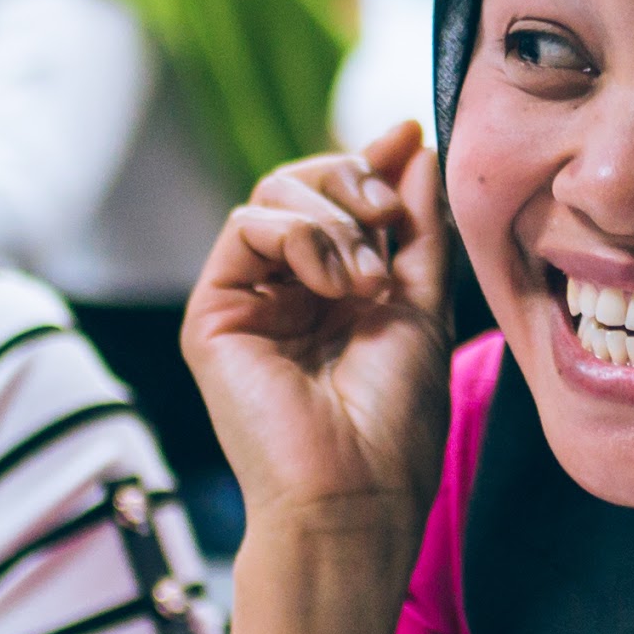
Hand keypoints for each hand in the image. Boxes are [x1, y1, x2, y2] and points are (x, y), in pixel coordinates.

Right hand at [190, 120, 451, 633]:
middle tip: (388, 222)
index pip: (338, 195)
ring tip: (368, 281)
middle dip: (354, 182)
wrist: (356, 497)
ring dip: (334, 219)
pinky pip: (245, 226)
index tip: (410, 137)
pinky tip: (338, 284)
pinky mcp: (212, 314)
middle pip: (302, 181)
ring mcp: (243, 300)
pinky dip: (301, 237)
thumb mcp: (421, 302)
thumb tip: (407, 137)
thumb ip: (414, 224)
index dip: (371, 161)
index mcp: (330, 288)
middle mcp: (281, 290)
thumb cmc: (395, 423)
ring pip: (273, 195)